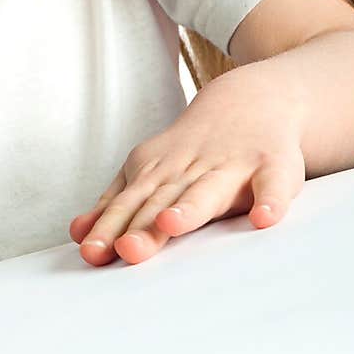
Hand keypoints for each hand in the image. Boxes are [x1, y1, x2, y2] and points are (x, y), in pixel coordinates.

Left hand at [69, 68, 306, 265]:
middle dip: (144, 226)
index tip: (93, 252)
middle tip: (126, 249)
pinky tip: (263, 219)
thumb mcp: (152, 170)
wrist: (251, 102)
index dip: (111, 228)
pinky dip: (271, 201)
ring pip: (209, 191)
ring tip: (171, 223)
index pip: (130, 204)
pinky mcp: (275, 168)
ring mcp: (233, 168)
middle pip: (164, 201)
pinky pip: (275, 186)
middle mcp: (192, 169)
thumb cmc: (195, 151)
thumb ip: (118, 204)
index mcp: (160, 173)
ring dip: (190, 209)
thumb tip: (79, 235)